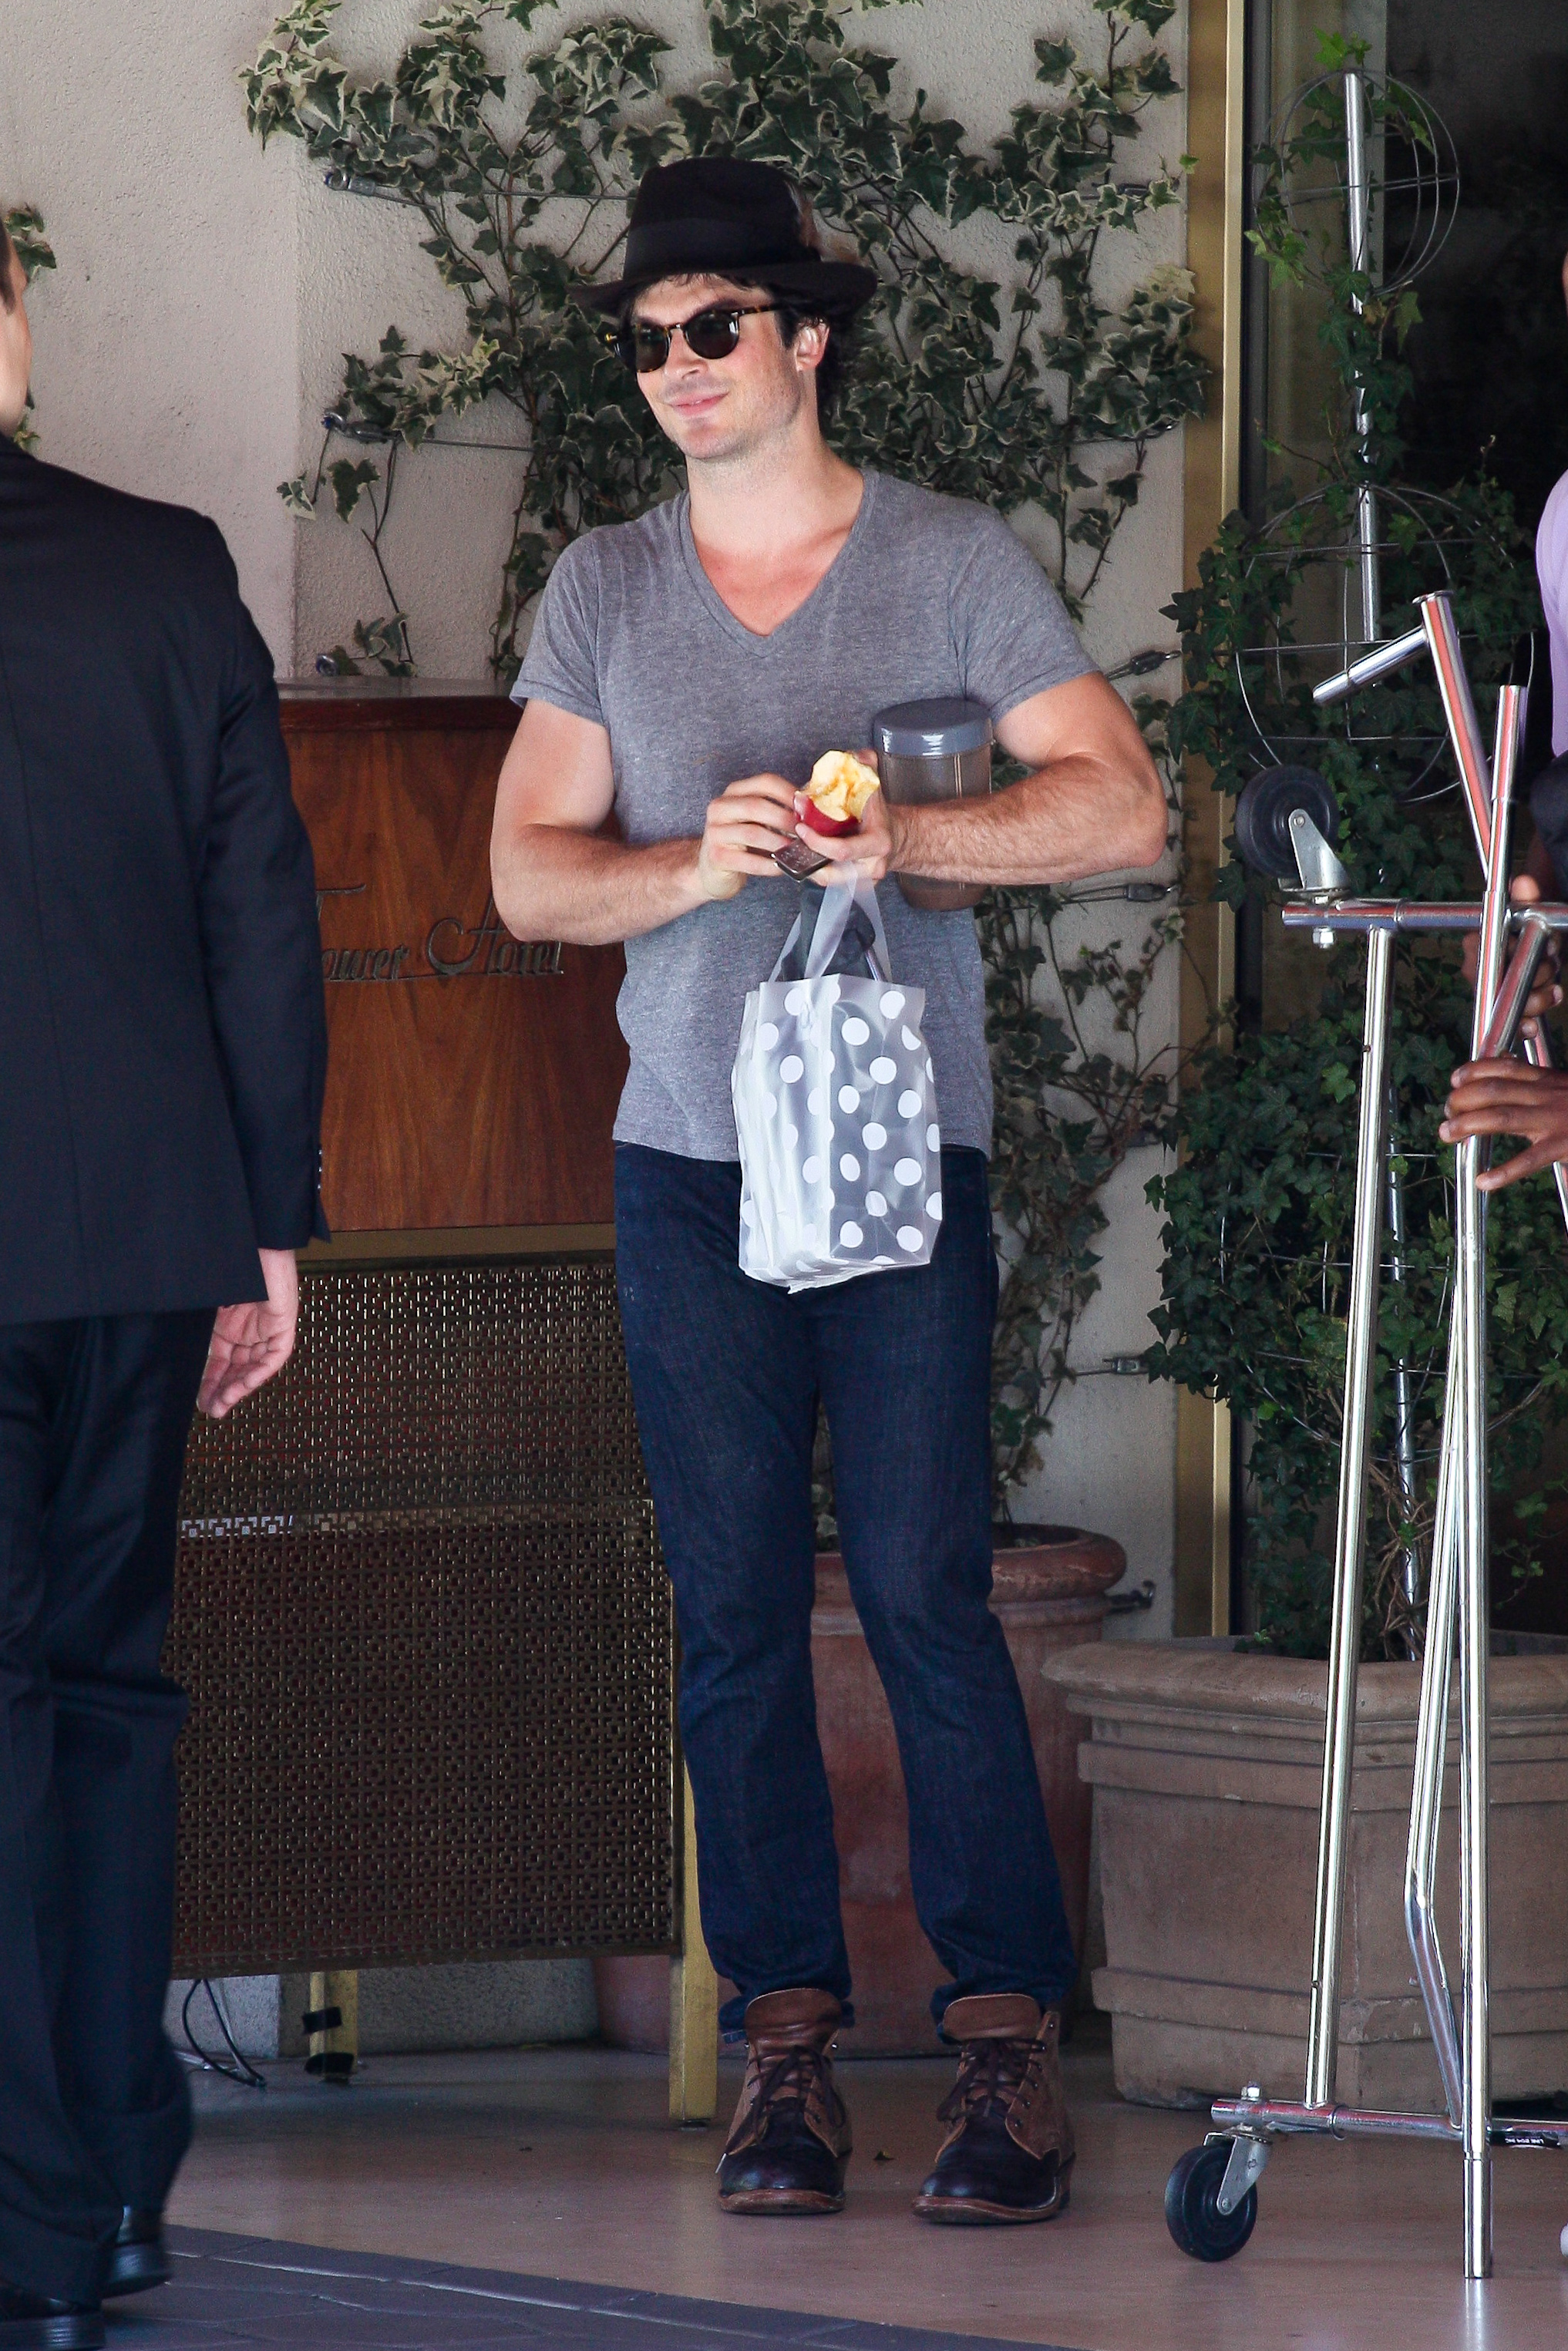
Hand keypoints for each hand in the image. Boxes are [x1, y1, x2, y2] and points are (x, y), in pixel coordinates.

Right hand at [199, 1247, 299, 1417]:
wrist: (255, 1241)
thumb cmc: (230, 1265)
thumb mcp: (207, 1303)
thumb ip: (199, 1327)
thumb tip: (173, 1350)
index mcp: (230, 1323)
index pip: (221, 1359)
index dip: (210, 1380)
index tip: (199, 1400)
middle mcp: (249, 1328)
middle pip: (237, 1367)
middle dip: (223, 1390)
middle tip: (210, 1410)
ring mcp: (267, 1327)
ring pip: (255, 1367)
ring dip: (239, 1387)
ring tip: (221, 1405)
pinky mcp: (283, 1324)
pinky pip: (275, 1356)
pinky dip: (260, 1371)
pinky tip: (243, 1385)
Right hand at [695, 772, 798, 899]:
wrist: (712, 870)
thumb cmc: (742, 843)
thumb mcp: (756, 820)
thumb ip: (778, 810)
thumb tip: (812, 805)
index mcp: (733, 793)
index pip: (764, 782)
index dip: (789, 793)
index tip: (808, 807)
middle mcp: (720, 808)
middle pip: (756, 806)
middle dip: (785, 818)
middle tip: (804, 831)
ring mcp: (715, 832)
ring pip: (752, 833)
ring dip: (779, 842)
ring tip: (796, 849)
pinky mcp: (716, 857)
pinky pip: (748, 861)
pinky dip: (769, 865)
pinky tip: (782, 867)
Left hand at [790, 752, 906, 886]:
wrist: (896, 837)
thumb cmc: (880, 815)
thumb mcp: (875, 787)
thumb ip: (865, 767)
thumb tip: (853, 756)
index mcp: (878, 842)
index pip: (842, 850)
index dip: (817, 842)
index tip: (801, 827)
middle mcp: (872, 866)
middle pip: (831, 872)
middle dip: (807, 857)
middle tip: (791, 841)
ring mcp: (863, 879)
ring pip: (827, 880)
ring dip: (807, 866)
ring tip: (793, 849)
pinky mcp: (855, 884)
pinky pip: (830, 881)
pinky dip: (813, 870)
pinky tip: (803, 856)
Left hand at [1440, 1058, 1567, 1191]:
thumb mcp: (1561, 1084)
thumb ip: (1535, 1077)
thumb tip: (1504, 1064)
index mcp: (1545, 1080)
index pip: (1502, 1068)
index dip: (1473, 1072)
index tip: (1455, 1081)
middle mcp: (1545, 1095)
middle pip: (1492, 1090)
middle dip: (1461, 1100)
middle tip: (1446, 1115)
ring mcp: (1553, 1120)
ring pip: (1501, 1117)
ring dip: (1468, 1125)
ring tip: (1447, 1134)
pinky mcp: (1563, 1145)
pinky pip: (1529, 1160)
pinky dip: (1503, 1172)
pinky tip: (1484, 1181)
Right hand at [1461, 875, 1562, 1036]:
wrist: (1535, 936)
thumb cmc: (1529, 923)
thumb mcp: (1531, 910)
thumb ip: (1527, 897)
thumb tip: (1524, 883)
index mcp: (1476, 943)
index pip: (1491, 960)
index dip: (1516, 963)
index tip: (1540, 958)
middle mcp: (1476, 968)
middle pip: (1500, 987)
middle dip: (1534, 980)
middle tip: (1551, 966)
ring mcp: (1489, 988)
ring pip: (1509, 1007)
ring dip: (1538, 1000)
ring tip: (1554, 988)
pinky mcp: (1501, 1006)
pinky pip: (1507, 1023)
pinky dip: (1523, 1025)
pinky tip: (1532, 1026)